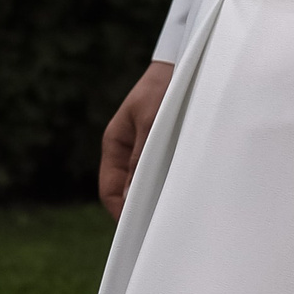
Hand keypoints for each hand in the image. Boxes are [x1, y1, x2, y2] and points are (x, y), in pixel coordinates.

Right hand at [99, 61, 173, 217]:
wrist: (184, 66)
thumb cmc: (163, 88)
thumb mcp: (152, 121)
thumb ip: (141, 157)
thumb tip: (132, 195)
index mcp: (114, 143)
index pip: (109, 190)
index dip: (120, 212)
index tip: (137, 227)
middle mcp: (127, 150)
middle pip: (127, 191)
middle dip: (139, 208)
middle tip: (158, 227)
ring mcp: (145, 150)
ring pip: (145, 184)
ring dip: (155, 197)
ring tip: (171, 213)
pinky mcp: (163, 148)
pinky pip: (161, 173)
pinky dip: (168, 184)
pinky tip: (182, 193)